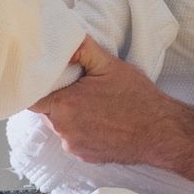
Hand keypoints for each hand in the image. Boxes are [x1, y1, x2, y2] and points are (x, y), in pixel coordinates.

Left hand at [31, 38, 193, 193]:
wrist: (161, 132)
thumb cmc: (137, 98)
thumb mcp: (110, 65)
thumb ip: (83, 49)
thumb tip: (65, 36)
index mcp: (65, 105)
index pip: (32, 98)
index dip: (36, 87)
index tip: (47, 80)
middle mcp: (64, 130)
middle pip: (46, 112)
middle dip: (58, 99)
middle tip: (79, 88)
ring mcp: (74, 146)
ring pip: (61, 127)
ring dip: (70, 116)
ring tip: (94, 105)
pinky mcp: (85, 157)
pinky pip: (74, 140)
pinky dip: (82, 131)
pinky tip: (101, 122)